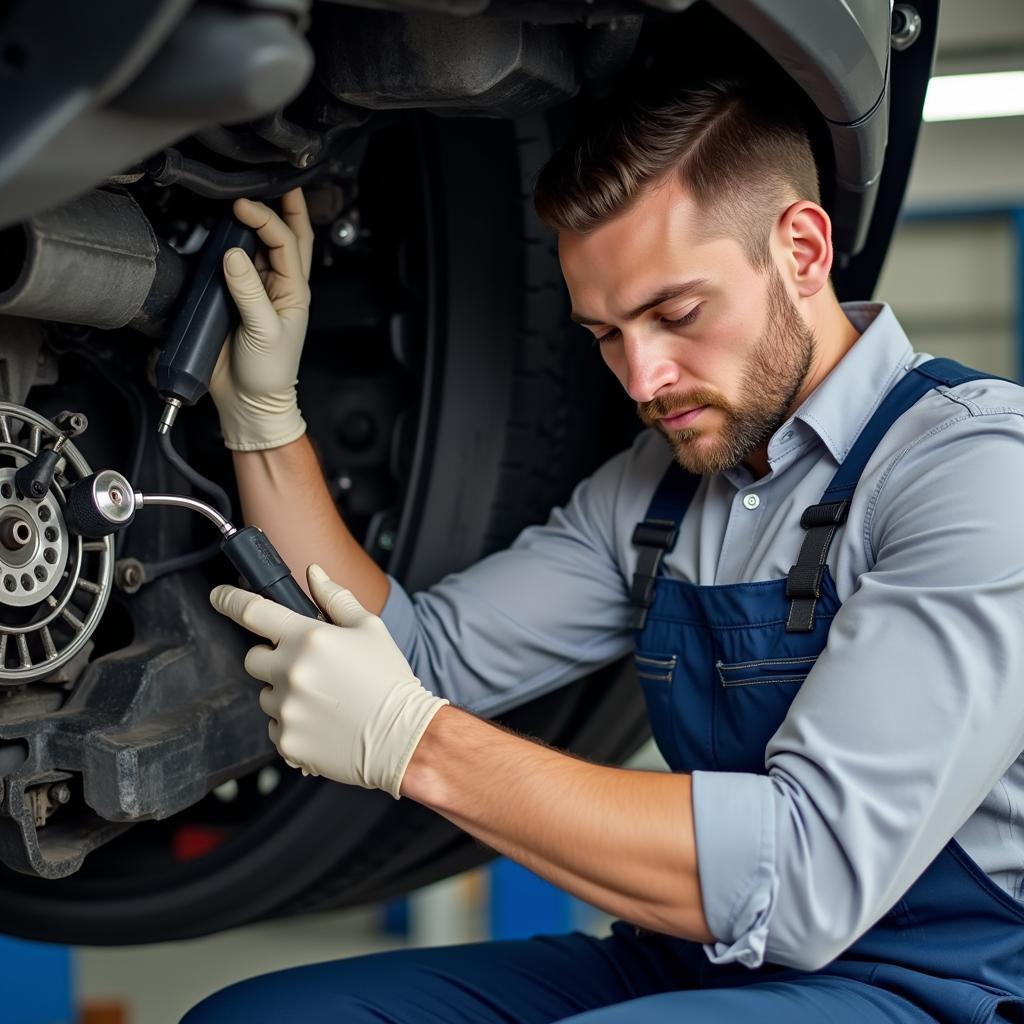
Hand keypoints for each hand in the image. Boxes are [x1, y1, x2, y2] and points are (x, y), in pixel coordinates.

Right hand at [209, 187, 313, 450]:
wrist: (247, 403)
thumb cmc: (267, 374)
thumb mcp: (263, 331)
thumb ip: (248, 292)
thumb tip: (234, 254)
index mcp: (294, 291)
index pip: (286, 243)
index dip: (268, 219)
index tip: (244, 207)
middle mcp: (277, 286)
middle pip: (284, 236)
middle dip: (281, 206)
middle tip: (269, 181)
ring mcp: (255, 291)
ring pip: (257, 247)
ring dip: (252, 224)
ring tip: (239, 201)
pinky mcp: (231, 299)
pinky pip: (231, 266)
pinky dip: (227, 246)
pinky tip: (220, 234)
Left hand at [210, 564, 448, 797]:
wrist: (403, 738)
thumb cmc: (389, 681)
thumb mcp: (370, 629)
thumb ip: (336, 598)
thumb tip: (314, 574)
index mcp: (309, 638)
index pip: (253, 611)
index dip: (229, 600)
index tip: (218, 596)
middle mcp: (291, 672)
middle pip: (253, 658)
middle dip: (272, 659)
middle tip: (307, 668)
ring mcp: (286, 709)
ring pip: (266, 695)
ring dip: (285, 694)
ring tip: (324, 700)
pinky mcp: (286, 741)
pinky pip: (276, 728)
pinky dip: (293, 725)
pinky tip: (323, 723)